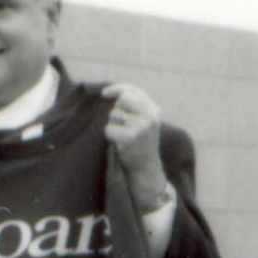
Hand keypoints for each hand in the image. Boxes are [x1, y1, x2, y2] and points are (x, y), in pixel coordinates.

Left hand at [102, 83, 169, 209]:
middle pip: (122, 99)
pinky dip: (109, 136)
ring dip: (112, 125)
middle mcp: (150, 116)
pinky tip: (119, 144)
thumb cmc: (140, 144)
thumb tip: (109, 93)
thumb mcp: (143, 122)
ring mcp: (141, 126)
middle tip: (120, 125)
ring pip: (114, 115)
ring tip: (123, 136)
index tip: (104, 93)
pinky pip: (108, 129)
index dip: (117, 89)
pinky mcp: (130, 137)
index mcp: (153, 110)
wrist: (145, 169)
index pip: (133, 90)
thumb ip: (134, 107)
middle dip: (116, 110)